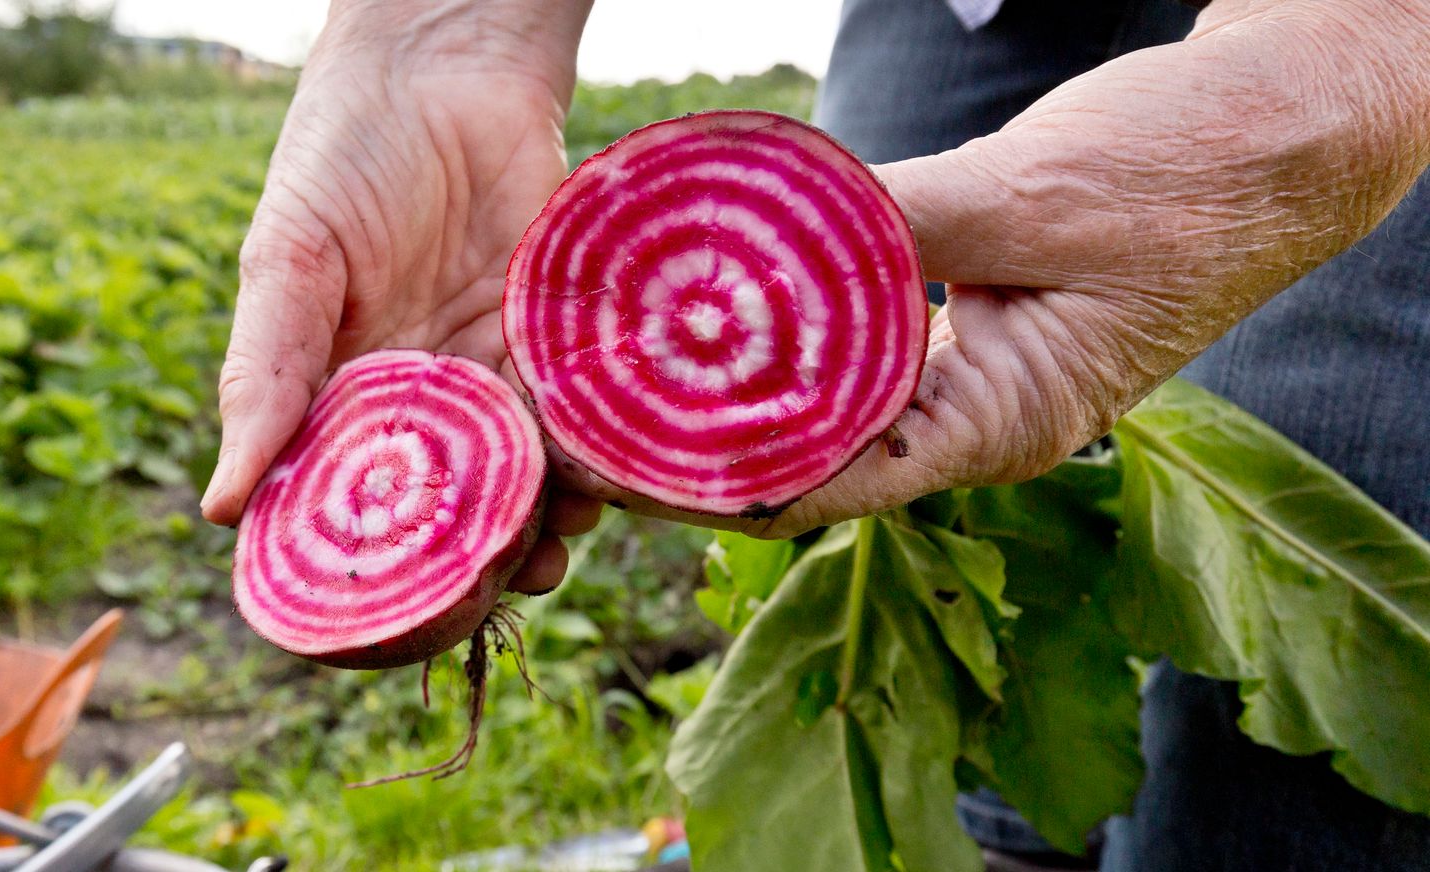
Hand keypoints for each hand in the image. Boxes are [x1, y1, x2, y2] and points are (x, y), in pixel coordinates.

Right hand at [200, 1, 602, 591]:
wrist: (449, 64)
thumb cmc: (343, 155)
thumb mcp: (286, 264)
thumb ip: (263, 377)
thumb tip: (221, 504)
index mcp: (334, 402)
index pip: (343, 518)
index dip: (366, 579)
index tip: (387, 623)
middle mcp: (414, 404)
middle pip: (442, 517)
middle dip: (468, 567)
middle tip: (490, 591)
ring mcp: (489, 377)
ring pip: (518, 483)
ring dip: (539, 525)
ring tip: (549, 546)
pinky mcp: (554, 342)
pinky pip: (576, 421)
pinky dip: (589, 459)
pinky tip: (595, 478)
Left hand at [682, 0, 1429, 537]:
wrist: (1274, 129)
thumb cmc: (1184, 173)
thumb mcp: (1025, 197)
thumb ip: (888, 231)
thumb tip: (759, 256)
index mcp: (1000, 425)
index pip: (826, 485)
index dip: (710, 482)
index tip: (612, 460)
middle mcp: (972, 418)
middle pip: (806, 457)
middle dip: (695, 444)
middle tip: (580, 413)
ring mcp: (964, 373)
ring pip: (820, 403)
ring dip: (728, 389)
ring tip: (615, 367)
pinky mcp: (957, 322)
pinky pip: (848, 344)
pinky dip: (782, 329)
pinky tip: (708, 306)